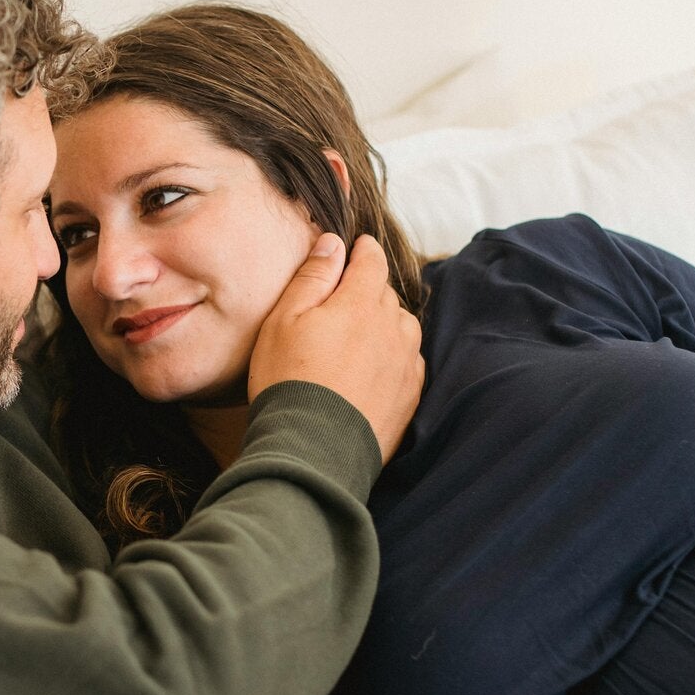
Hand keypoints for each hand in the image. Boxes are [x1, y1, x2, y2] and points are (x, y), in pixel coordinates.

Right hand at [249, 233, 423, 462]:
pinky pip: (408, 361)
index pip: (372, 261)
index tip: (358, 246)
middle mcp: (393, 327)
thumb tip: (334, 243)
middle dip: (367, 290)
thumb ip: (312, 277)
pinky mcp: (411, 395)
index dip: (363, 250)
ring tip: (357, 338)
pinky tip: (371, 369)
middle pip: (386, 294)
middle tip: (341, 302)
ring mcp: (406, 362)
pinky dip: (393, 356)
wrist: (313, 450)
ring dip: (383, 324)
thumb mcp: (284, 320)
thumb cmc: (288, 381)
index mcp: (361, 303)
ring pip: (401, 327)